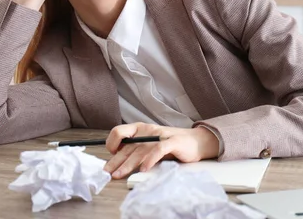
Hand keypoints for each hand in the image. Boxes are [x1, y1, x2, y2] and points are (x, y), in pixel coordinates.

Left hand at [103, 123, 219, 178]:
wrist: (195, 141)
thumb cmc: (170, 144)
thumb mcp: (149, 143)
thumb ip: (136, 148)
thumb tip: (117, 160)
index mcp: (140, 128)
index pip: (119, 131)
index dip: (112, 143)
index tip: (111, 155)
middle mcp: (148, 130)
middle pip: (128, 146)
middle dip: (116, 161)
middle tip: (107, 173)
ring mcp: (160, 135)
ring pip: (140, 151)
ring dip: (128, 164)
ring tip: (119, 174)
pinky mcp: (172, 142)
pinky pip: (158, 150)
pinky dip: (150, 160)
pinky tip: (144, 169)